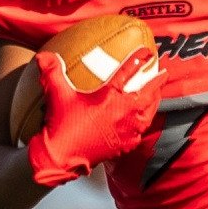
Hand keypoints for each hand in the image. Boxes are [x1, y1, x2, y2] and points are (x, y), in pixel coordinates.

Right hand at [27, 48, 161, 186]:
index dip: (138, 59)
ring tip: (157, 95)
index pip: (128, 72)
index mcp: (110, 97)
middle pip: (147, 94)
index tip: (147, 52)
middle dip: (157, 82)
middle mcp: (124, 113)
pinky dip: (145, 123)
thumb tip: (43, 55)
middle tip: (164, 74)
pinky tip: (143, 121)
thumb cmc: (62, 124)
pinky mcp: (125, 145)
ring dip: (155, 102)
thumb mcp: (57, 94)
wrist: (63, 157)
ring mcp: (127, 130)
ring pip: (149, 113)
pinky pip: (141, 132)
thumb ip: (52, 71)